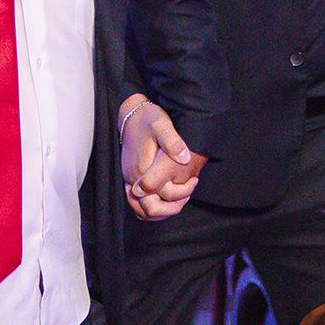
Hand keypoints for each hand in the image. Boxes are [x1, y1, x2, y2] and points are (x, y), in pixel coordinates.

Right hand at [119, 94, 205, 218]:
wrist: (131, 114)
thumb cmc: (148, 119)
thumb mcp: (162, 124)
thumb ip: (172, 142)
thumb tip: (185, 159)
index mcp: (142, 170)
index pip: (159, 198)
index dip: (180, 195)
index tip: (194, 181)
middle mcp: (133, 179)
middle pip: (149, 210)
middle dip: (171, 208)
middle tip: (188, 195)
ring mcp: (130, 180)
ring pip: (141, 210)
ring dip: (161, 210)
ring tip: (180, 198)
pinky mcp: (131, 178)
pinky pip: (138, 203)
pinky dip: (152, 205)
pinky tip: (168, 195)